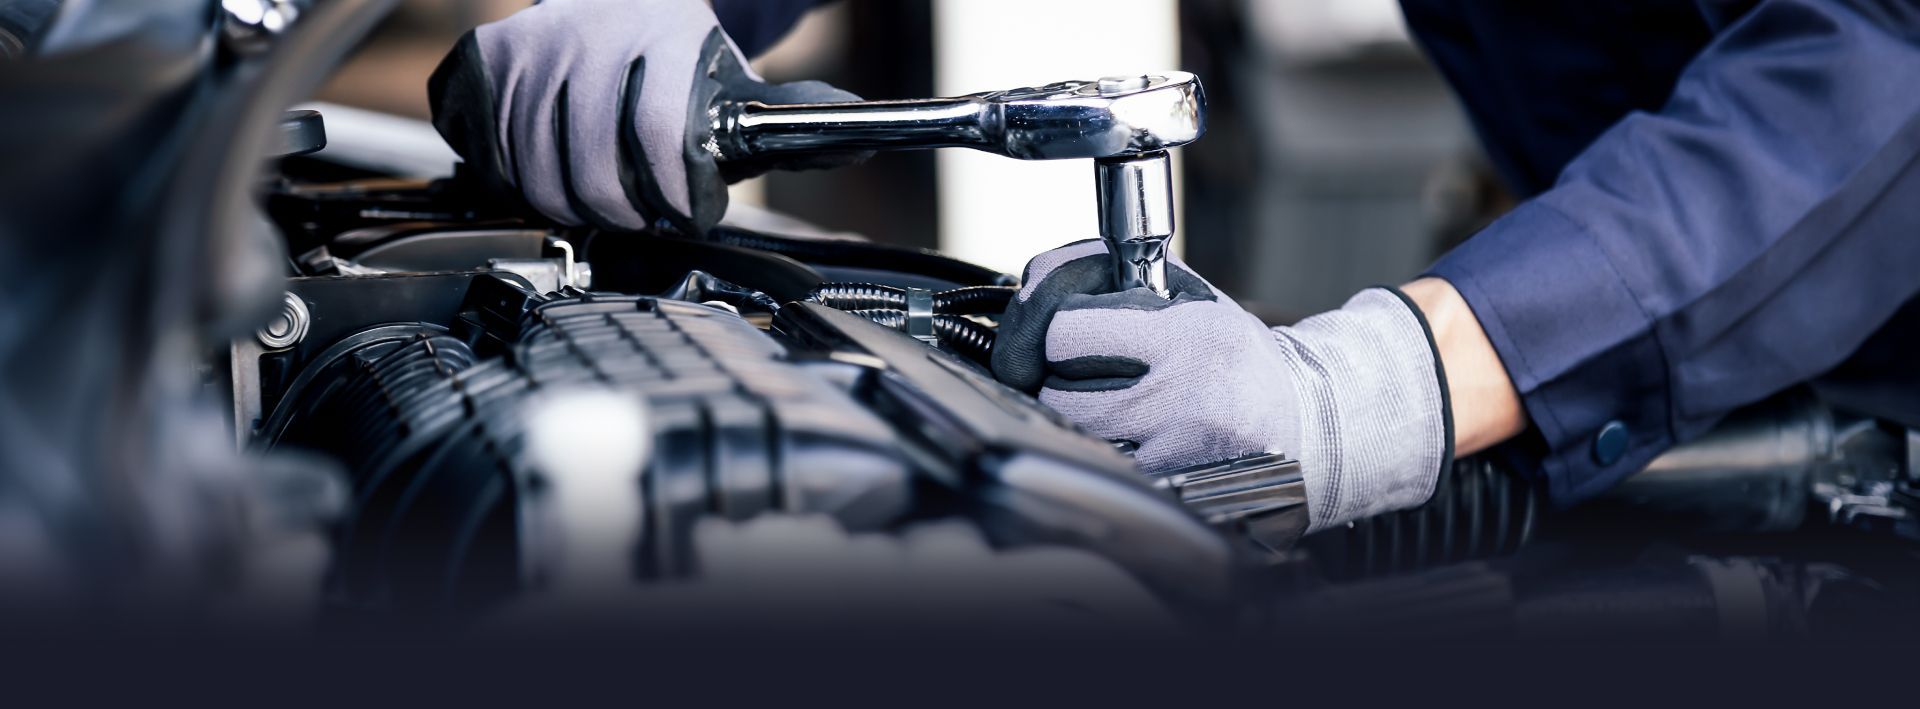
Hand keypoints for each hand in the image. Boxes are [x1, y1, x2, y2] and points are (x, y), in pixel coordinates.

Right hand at [428, 0, 867, 235]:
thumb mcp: (735, 77)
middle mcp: (586, 36)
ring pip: (535, 176)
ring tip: (604, 202)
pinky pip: (492, 155)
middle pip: (590, 175)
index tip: (687, 214)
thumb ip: (790, 117)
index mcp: (661, 35)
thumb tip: (861, 140)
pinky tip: (553, 174)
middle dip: (624, 216)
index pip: (658, 138)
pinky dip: (521, 182)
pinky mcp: (487, 65)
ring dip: (571, 207)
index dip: (675, 196)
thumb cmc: (679, 53)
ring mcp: (529, 50)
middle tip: (644, 219)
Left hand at [993, 240, 1453, 530]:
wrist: (1306, 422)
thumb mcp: (1192, 300)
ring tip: (1109, 401)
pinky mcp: (1172, 490)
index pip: (1066, 332)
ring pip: (1075, 437)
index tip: (1062, 331)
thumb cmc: (1236, 357)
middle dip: (1056, 379)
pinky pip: (1105, 467)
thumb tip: (1039, 275)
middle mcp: (1181, 398)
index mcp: (1185, 338)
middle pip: (1058, 394)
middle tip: (1078, 372)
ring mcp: (1176, 453)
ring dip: (1076, 419)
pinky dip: (1105, 452)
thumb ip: (1120, 280)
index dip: (1051, 329)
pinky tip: (1132, 437)